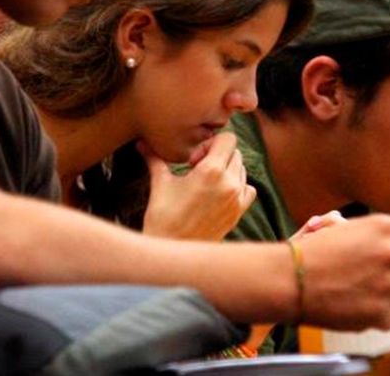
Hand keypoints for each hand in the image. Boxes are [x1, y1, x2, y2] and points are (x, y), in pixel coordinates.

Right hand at [140, 132, 255, 240]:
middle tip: (197, 170)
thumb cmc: (162, 216)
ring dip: (227, 170)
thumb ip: (155, 158)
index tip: (194, 158)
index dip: (210, 143)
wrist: (171, 250)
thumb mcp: (160, 183)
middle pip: (235, 153)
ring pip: (242, 170)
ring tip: (206, 182)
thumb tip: (141, 143)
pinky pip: (248, 189)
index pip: (228, 139)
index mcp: (212, 171)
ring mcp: (236, 200)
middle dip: (217, 155)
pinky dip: (238, 186)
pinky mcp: (238, 214)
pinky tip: (219, 193)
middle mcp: (229, 183)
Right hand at [295, 200, 389, 330]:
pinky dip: (376, 318)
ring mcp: (389, 284)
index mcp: (388, 228)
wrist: (290, 278)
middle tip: (374, 279)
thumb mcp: (356, 228)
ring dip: (387, 299)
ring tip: (358, 292)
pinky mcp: (380, 312)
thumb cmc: (317, 251)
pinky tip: (355, 306)